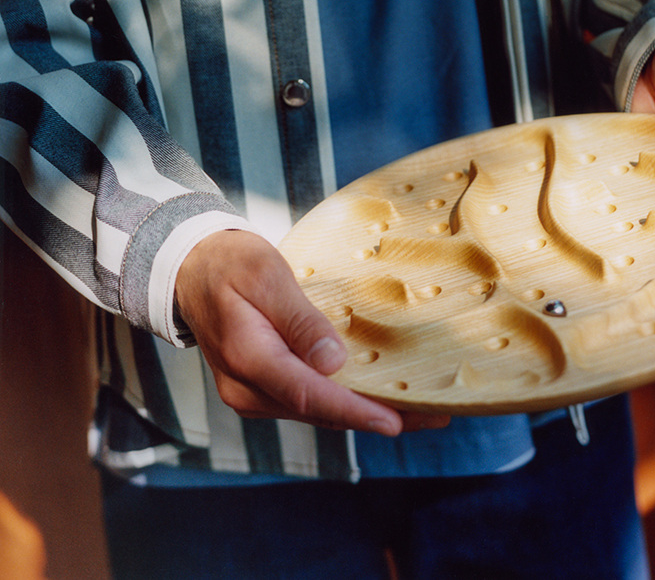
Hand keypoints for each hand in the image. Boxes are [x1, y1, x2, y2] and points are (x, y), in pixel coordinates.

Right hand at [175, 230, 448, 433]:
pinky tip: (377, 396)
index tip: (396, 420)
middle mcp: (247, 388)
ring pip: (317, 411)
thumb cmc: (230, 264)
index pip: (309, 394)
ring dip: (365, 412)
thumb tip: (333, 363)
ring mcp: (252, 393)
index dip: (355, 410)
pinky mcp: (262, 388)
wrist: (190, 270)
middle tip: (434, 414)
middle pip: (320, 411)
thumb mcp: (266, 276)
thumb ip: (299, 319)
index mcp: (247, 358)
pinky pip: (308, 400)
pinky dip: (344, 401)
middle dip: (376, 416)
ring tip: (419, 409)